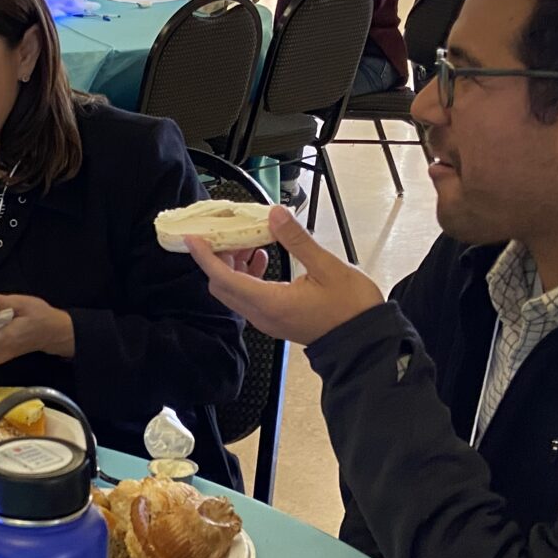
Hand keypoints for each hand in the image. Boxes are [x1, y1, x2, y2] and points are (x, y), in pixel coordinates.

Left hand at [187, 207, 381, 346]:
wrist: (364, 342)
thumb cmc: (351, 308)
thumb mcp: (328, 267)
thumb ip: (297, 240)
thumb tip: (275, 215)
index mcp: (270, 303)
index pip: (224, 278)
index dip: (205, 257)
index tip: (193, 238)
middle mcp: (262, 315)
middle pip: (223, 286)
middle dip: (218, 258)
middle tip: (225, 233)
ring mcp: (268, 320)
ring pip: (235, 292)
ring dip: (233, 266)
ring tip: (248, 240)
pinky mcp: (275, 319)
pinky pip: (249, 297)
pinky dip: (247, 276)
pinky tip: (262, 257)